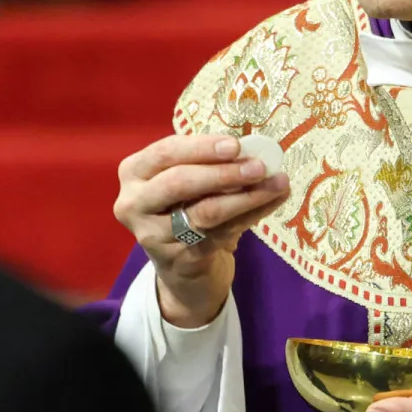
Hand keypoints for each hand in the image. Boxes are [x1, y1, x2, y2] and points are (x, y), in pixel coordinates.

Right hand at [113, 134, 289, 328]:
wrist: (181, 266)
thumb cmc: (184, 207)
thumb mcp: (186, 181)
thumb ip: (208, 163)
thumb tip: (254, 150)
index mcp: (134, 172)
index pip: (165, 152)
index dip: (202, 147)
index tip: (236, 145)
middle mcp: (135, 203)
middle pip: (179, 182)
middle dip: (223, 173)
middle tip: (259, 167)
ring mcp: (154, 235)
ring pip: (205, 212)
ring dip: (246, 196)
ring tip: (277, 184)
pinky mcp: (180, 260)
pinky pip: (222, 234)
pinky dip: (251, 216)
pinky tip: (271, 203)